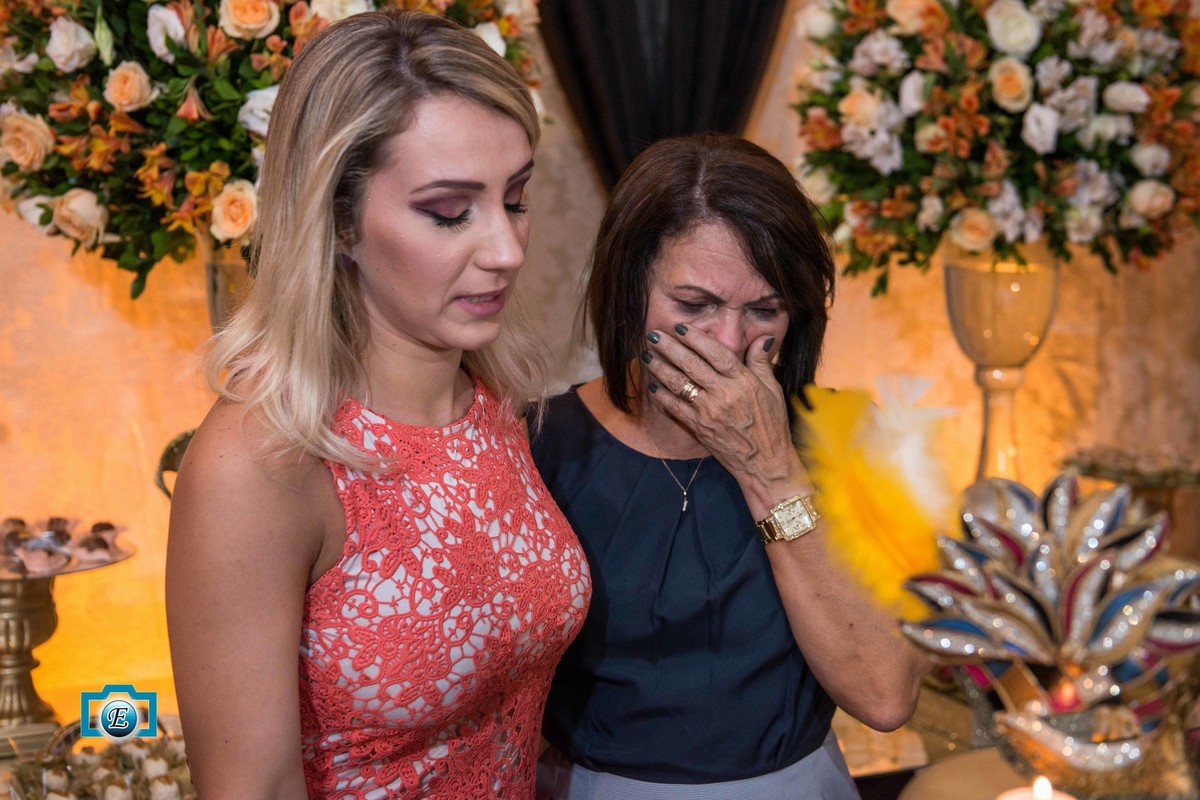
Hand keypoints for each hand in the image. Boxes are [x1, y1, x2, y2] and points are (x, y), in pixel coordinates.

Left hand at [642, 325, 810, 514]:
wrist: (764, 462)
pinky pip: (675, 407)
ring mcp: (709, 411)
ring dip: (660, 367)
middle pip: (691, 364)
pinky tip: (652, 385)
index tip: (680, 328)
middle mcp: (723, 394)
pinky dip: (661, 395)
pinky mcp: (699, 427)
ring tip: (647, 355)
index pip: (716, 352)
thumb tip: (762, 337)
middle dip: (669, 347)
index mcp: (743, 381)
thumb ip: (761, 362)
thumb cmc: (771, 425)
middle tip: (653, 335)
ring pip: (679, 383)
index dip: (696, 338)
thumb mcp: (772, 390)